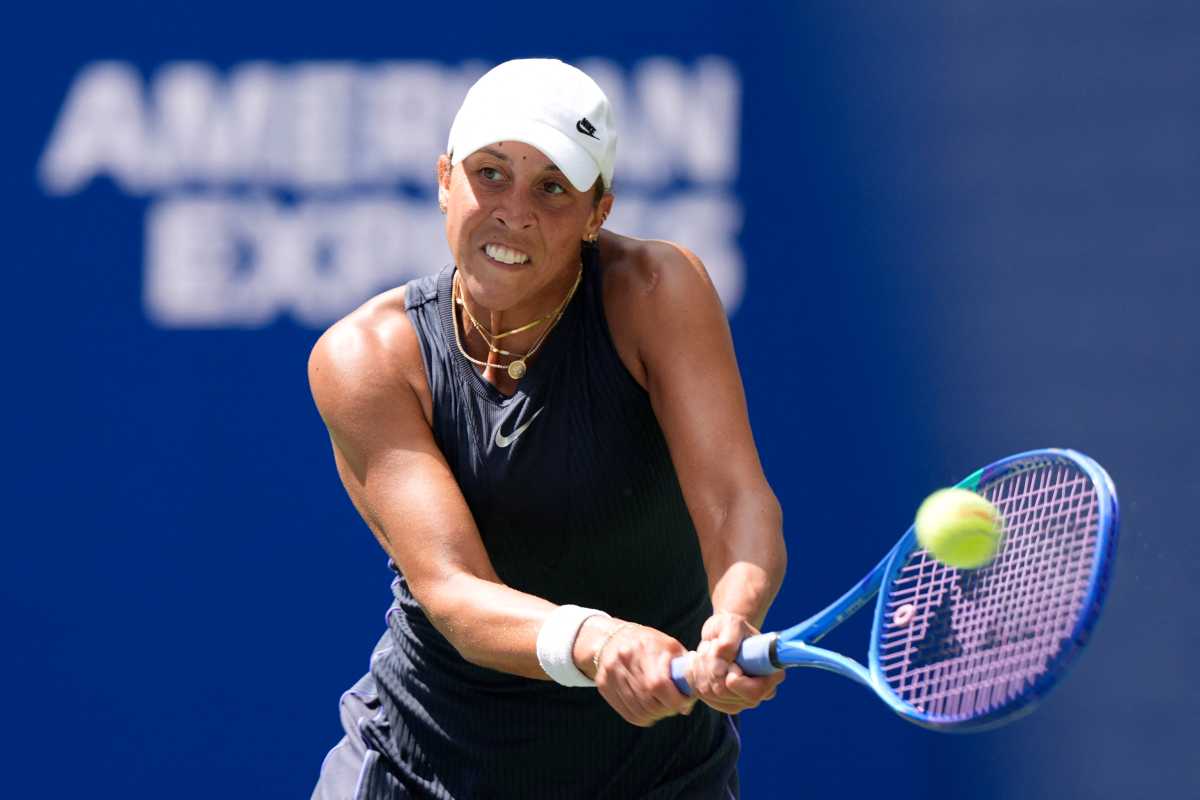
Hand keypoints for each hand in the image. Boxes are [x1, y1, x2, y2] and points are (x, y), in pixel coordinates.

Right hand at [578, 619, 696, 726]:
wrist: (612, 638)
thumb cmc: (649, 644)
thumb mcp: (669, 647)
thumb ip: (683, 672)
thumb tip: (687, 706)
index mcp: (644, 649)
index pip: (659, 685)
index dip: (676, 699)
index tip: (685, 699)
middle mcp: (624, 661)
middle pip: (650, 702)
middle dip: (667, 708)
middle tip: (673, 703)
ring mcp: (612, 675)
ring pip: (640, 712)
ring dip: (656, 714)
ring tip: (661, 705)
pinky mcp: (604, 686)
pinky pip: (628, 714)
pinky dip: (643, 716)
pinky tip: (648, 707)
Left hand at [687, 612, 783, 714]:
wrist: (723, 633)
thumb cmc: (732, 627)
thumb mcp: (732, 625)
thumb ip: (729, 642)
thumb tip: (720, 665)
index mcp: (772, 675)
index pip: (753, 692)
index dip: (733, 679)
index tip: (729, 662)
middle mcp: (760, 693)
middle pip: (724, 692)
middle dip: (712, 666)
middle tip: (713, 647)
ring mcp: (742, 700)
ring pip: (711, 693)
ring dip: (702, 668)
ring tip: (707, 651)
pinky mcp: (724, 703)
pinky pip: (703, 695)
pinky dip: (697, 676)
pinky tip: (701, 663)